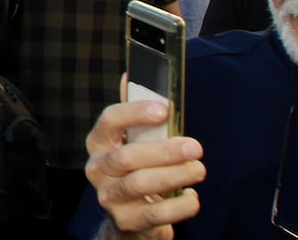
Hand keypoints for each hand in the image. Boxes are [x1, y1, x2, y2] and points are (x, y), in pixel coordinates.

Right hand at [84, 100, 204, 238]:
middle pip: (127, 157)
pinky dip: (179, 206)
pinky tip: (192, 197)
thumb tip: (129, 76)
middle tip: (195, 147)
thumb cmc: (137, 170)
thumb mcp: (133, 142)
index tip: (165, 110)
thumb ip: (134, 114)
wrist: (131, 216)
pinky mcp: (126, 221)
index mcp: (99, 142)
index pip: (110, 120)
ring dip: (174, 175)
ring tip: (199, 169)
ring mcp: (109, 197)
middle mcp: (98, 169)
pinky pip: (155, 213)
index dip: (135, 112)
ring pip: (140, 184)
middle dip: (164, 151)